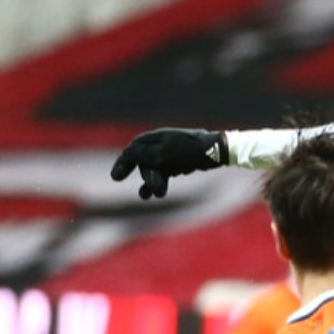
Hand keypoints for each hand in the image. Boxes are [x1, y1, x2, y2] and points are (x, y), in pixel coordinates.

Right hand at [110, 128, 227, 198]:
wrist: (217, 151)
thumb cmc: (189, 152)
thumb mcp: (162, 154)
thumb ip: (142, 155)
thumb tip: (126, 156)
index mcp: (154, 139)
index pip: (132, 151)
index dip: (123, 164)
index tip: (116, 178)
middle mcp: (159, 144)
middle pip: (144, 163)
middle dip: (148, 177)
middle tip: (157, 189)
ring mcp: (169, 153)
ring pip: (154, 170)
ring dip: (153, 182)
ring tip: (157, 194)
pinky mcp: (179, 161)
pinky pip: (164, 173)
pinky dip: (159, 182)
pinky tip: (153, 194)